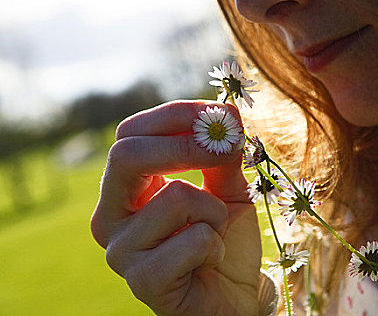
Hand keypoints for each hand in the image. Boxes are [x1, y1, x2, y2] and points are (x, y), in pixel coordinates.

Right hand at [91, 100, 261, 315]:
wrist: (234, 295)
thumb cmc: (224, 238)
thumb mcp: (226, 189)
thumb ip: (222, 156)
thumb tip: (226, 114)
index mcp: (125, 188)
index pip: (130, 135)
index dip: (175, 116)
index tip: (218, 114)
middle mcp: (110, 216)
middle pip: (126, 156)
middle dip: (186, 146)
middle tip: (226, 147)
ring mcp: (121, 251)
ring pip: (175, 198)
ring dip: (214, 211)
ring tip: (214, 232)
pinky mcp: (143, 281)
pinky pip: (193, 240)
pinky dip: (215, 245)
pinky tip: (210, 260)